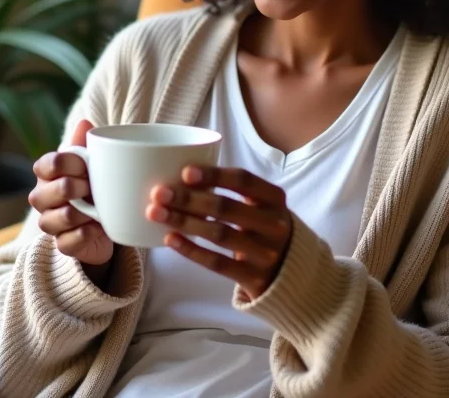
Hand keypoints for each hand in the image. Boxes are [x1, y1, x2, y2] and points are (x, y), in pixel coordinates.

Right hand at [29, 120, 113, 268]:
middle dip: (73, 188)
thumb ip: (86, 144)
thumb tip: (85, 121)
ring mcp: (50, 223)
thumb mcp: (92, 163)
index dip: (67, 164)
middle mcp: (42, 198)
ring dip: (80, 212)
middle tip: (92, 187)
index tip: (86, 165)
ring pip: (56, 218)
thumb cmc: (94, 185)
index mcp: (47, 174)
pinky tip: (97, 227)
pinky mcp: (63, 245)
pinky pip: (68, 242)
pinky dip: (85, 233)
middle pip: (47, 192)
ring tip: (96, 209)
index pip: (45, 164)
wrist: (106, 221)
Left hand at [146, 166, 291, 299]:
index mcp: (275, 198)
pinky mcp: (253, 277)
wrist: (292, 271)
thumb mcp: (261, 205)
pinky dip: (192, 250)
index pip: (243, 180)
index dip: (214, 175)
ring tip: (156, 213)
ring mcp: (265, 252)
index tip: (184, 172)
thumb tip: (182, 177)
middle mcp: (274, 223)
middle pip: (226, 208)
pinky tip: (170, 239)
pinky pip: (217, 263)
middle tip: (159, 193)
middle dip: (189, 199)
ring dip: (184, 222)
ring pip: (219, 234)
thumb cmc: (263, 227)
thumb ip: (234, 191)